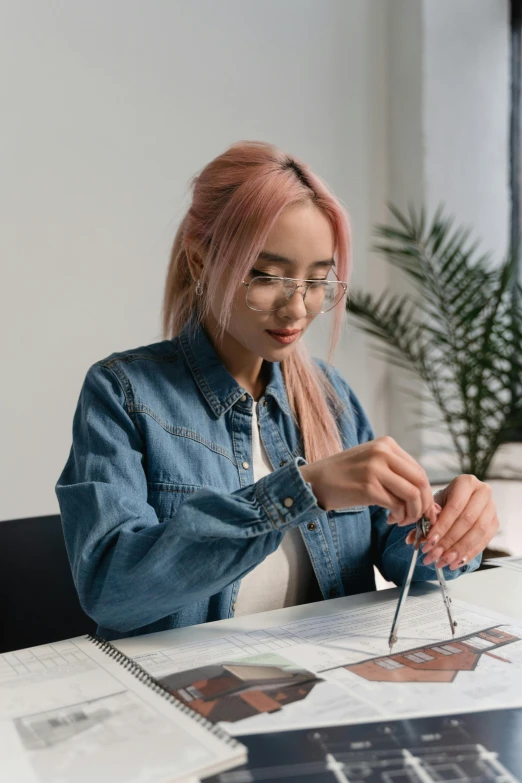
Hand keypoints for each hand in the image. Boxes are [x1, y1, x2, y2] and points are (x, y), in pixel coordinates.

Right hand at [299, 436, 437, 525]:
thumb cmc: (343, 475)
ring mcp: (375, 469)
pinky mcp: (368, 487)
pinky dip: (398, 516)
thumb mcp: (371, 461)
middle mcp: (383, 452)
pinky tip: (389, 519)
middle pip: (421, 482)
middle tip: (416, 518)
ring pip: (413, 495)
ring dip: (412, 513)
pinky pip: (397, 505)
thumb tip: (422, 492)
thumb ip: (394, 470)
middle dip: (423, 505)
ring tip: (400, 520)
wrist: (314, 481)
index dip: (426, 493)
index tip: (421, 508)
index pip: (419, 470)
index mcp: (386, 444)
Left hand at [416, 475, 498, 569]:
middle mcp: (483, 493)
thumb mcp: (434, 504)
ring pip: (478, 533)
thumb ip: (425, 520)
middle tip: (434, 556)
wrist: (461, 498)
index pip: (454, 508)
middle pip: (467, 521)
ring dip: (459, 550)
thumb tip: (413, 539)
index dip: (442, 527)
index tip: (429, 543)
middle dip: (449, 541)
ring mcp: (492, 508)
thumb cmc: (446, 500)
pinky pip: (484, 541)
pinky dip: (469, 554)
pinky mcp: (495, 523)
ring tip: (443, 562)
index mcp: (466, 483)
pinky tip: (456, 563)